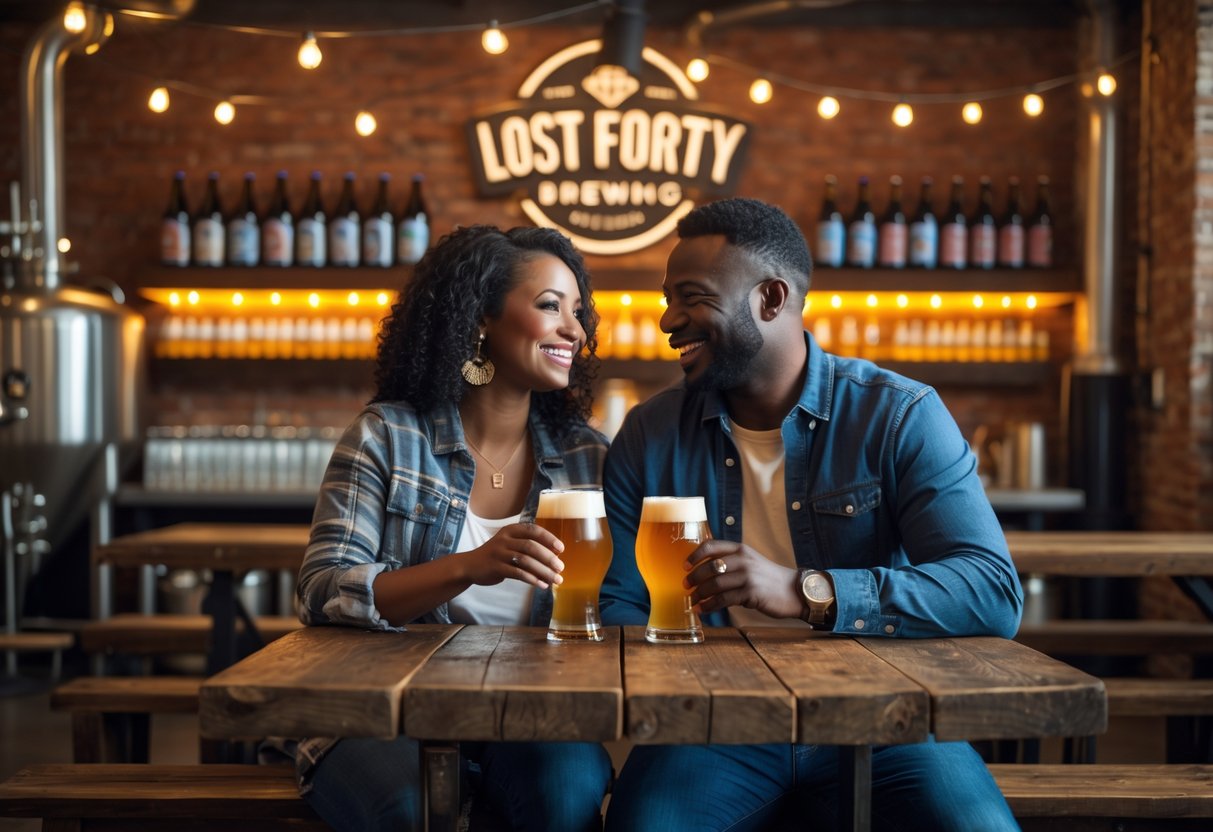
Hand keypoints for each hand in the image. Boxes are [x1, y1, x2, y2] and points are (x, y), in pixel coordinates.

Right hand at [462, 522, 565, 589]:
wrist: (470, 565)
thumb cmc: (496, 555)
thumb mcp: (510, 545)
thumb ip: (528, 548)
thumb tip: (555, 557)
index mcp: (511, 530)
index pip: (533, 530)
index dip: (549, 538)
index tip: (561, 549)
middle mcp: (505, 540)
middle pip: (531, 546)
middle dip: (548, 558)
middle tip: (561, 568)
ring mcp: (499, 553)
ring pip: (526, 561)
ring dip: (544, 571)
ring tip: (555, 580)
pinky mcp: (496, 568)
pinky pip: (518, 573)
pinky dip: (532, 579)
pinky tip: (542, 585)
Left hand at [683, 540, 803, 618]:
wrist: (794, 590)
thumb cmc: (768, 578)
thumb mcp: (751, 562)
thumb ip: (731, 562)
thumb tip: (703, 571)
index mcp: (741, 549)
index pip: (711, 546)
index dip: (694, 555)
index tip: (685, 566)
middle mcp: (744, 560)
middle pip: (709, 567)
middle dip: (694, 578)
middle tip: (686, 586)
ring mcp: (748, 576)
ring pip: (715, 585)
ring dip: (700, 594)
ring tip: (693, 601)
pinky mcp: (751, 593)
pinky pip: (723, 599)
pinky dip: (710, 605)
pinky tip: (703, 609)